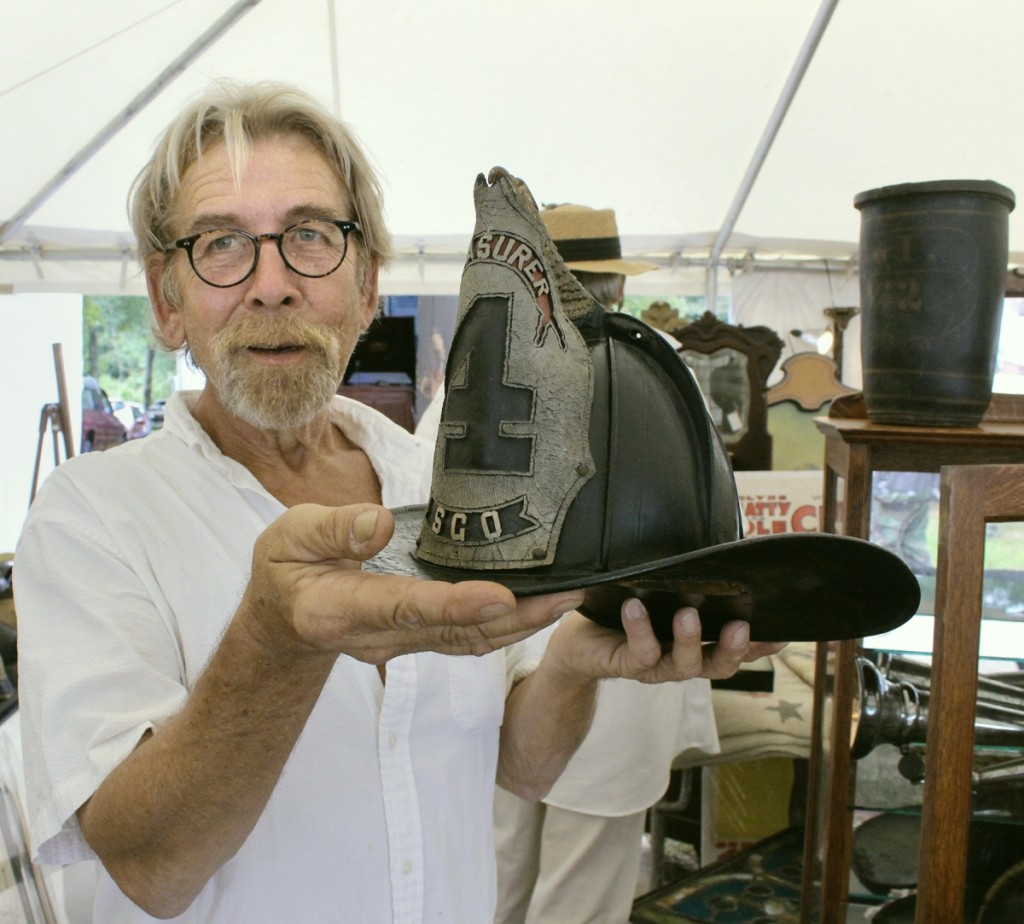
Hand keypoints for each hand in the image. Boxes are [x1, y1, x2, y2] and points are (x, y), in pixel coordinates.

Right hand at [241, 502, 583, 663]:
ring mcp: (402, 644)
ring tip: (570, 598)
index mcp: (342, 610)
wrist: (285, 617)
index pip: (405, 607)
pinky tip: (540, 605)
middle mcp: (379, 637)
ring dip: (522, 624)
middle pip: (455, 632)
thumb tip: (379, 523)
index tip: (501, 597)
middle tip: (568, 593)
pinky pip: (468, 637)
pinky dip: (507, 625)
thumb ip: (331, 530)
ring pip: (470, 641)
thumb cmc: (286, 570)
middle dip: (515, 617)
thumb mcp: (288, 537)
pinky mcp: (419, 639)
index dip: (454, 605)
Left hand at [544, 598, 786, 684]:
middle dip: (733, 649)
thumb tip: (720, 554)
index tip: (783, 634)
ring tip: (688, 613)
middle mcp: (682, 660)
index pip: (735, 648)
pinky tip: (635, 608)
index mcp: (697, 644)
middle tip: (741, 627)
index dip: (761, 647)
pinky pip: (639, 651)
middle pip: (718, 665)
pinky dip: (639, 630)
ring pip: (683, 664)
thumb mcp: (661, 596)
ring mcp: (656, 666)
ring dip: (689, 640)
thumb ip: (690, 585)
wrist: (576, 641)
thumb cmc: (624, 612)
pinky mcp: (627, 664)